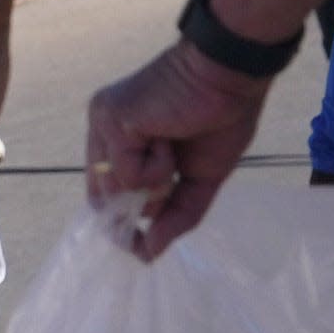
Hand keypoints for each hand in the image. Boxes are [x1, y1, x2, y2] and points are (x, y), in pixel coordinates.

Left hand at [87, 43, 274, 256]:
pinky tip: (168, 136)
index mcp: (118, 139)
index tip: (140, 242)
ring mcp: (103, 124)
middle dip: (140, 207)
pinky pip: (127, 173)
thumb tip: (148, 254)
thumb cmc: (219, 118)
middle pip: (102, 198)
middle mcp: (102, 130)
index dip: (123, 219)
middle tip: (171, 176)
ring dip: (154, 182)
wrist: (231, 78)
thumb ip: (175, 216)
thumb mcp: (198, 181)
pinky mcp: (111, 121)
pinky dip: (156, 167)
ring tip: (173, 146)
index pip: (103, 192)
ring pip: (114, 189)